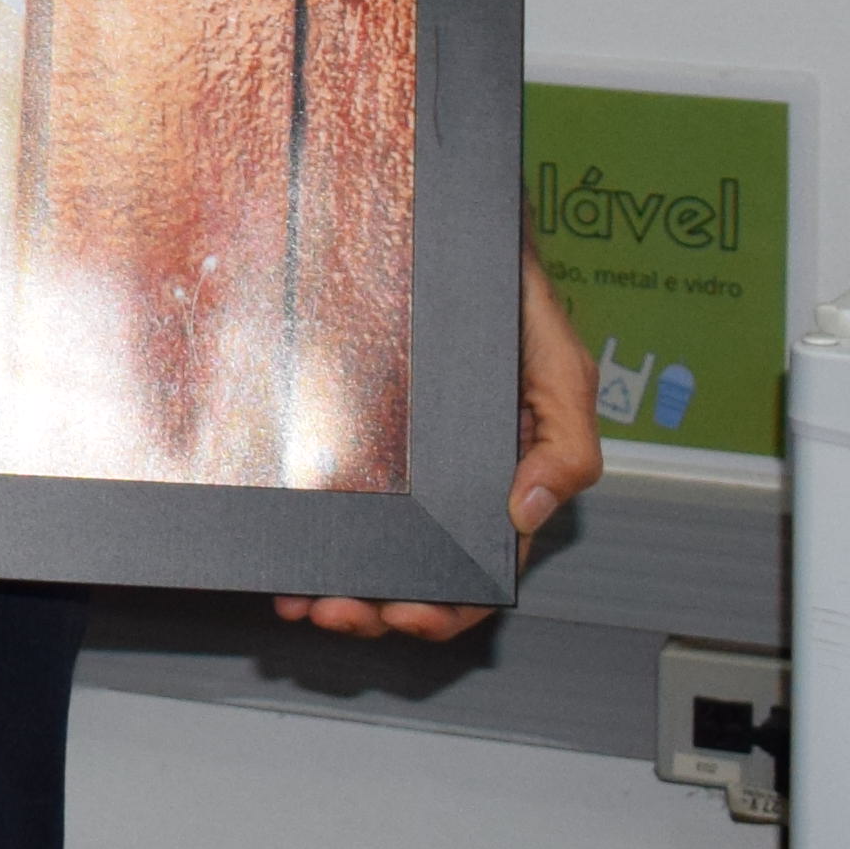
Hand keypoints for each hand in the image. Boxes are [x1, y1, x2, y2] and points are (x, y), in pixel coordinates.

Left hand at [279, 242, 604, 642]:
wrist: (454, 232)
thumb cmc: (513, 301)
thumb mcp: (560, 367)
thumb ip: (567, 442)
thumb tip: (527, 512)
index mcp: (502, 483)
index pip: (478, 571)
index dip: (445, 610)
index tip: (406, 616)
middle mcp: (446, 484)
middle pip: (413, 573)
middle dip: (376, 609)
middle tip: (337, 609)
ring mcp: (393, 464)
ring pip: (365, 548)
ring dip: (333, 588)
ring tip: (301, 599)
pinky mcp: (348, 435)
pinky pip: (325, 499)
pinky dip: (306, 536)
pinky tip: (282, 554)